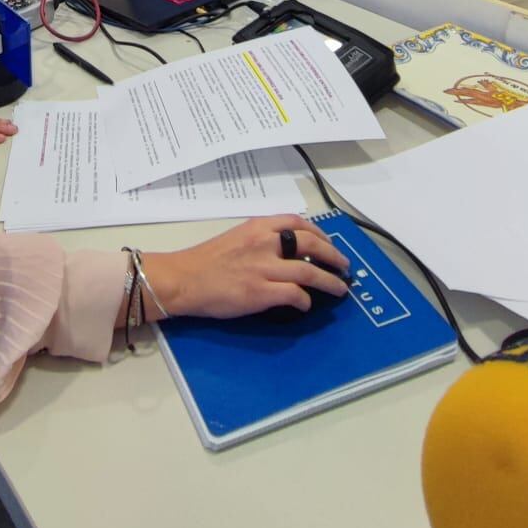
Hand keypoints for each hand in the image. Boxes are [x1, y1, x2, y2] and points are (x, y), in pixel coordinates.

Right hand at [138, 217, 349, 320]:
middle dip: (333, 255)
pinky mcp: (261, 292)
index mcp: (258, 226)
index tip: (328, 243)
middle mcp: (264, 243)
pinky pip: (295, 295)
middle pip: (310, 244)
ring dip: (330, 281)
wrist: (184, 279)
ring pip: (309, 271)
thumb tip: (286, 252)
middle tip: (343, 266)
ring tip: (340, 289)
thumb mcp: (236, 237)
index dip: (319, 233)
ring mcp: (264, 268)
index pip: (297, 222)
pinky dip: (306, 300)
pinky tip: (307, 305)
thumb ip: (260, 240)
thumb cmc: (205, 260)